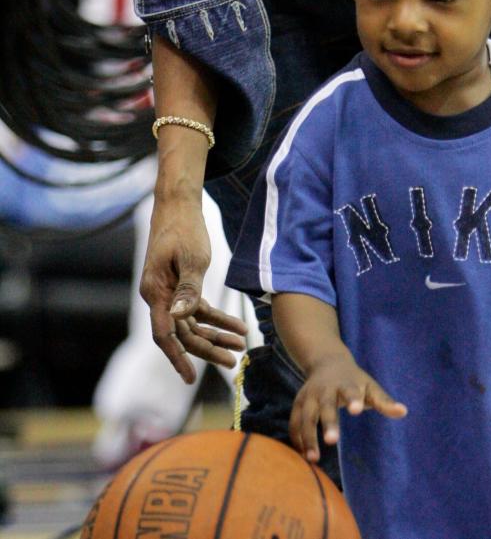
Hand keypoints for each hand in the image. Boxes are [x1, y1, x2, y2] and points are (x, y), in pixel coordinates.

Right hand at [140, 194, 247, 383]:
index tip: (190, 377)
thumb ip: (188, 289)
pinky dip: (216, 318)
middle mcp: (158, 297)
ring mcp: (168, 294)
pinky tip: (237, 325)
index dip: (178, 357)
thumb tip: (180, 317)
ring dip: (216, 334)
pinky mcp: (180, 287)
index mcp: (155, 292)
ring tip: (241, 345)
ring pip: (192, 324)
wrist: (179, 206)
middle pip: (182, 333)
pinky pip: (197, 309)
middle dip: (208, 348)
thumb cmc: (184, 229)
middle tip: (233, 361)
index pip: (164, 334)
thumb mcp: (192, 258)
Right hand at [290, 353, 406, 462]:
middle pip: (326, 406)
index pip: (350, 391)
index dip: (353, 399)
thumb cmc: (354, 380)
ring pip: (305, 417)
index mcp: (345, 383)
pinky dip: (296, 439)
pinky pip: (294, 423)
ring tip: (313, 459)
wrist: (327, 362)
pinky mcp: (298, 404)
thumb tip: (404, 412)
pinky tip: (302, 456)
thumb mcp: (370, 387)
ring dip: (308, 438)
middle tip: (332, 441)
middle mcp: (325, 389)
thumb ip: (384, 401)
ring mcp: (309, 396)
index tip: (357, 410)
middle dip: (328, 423)